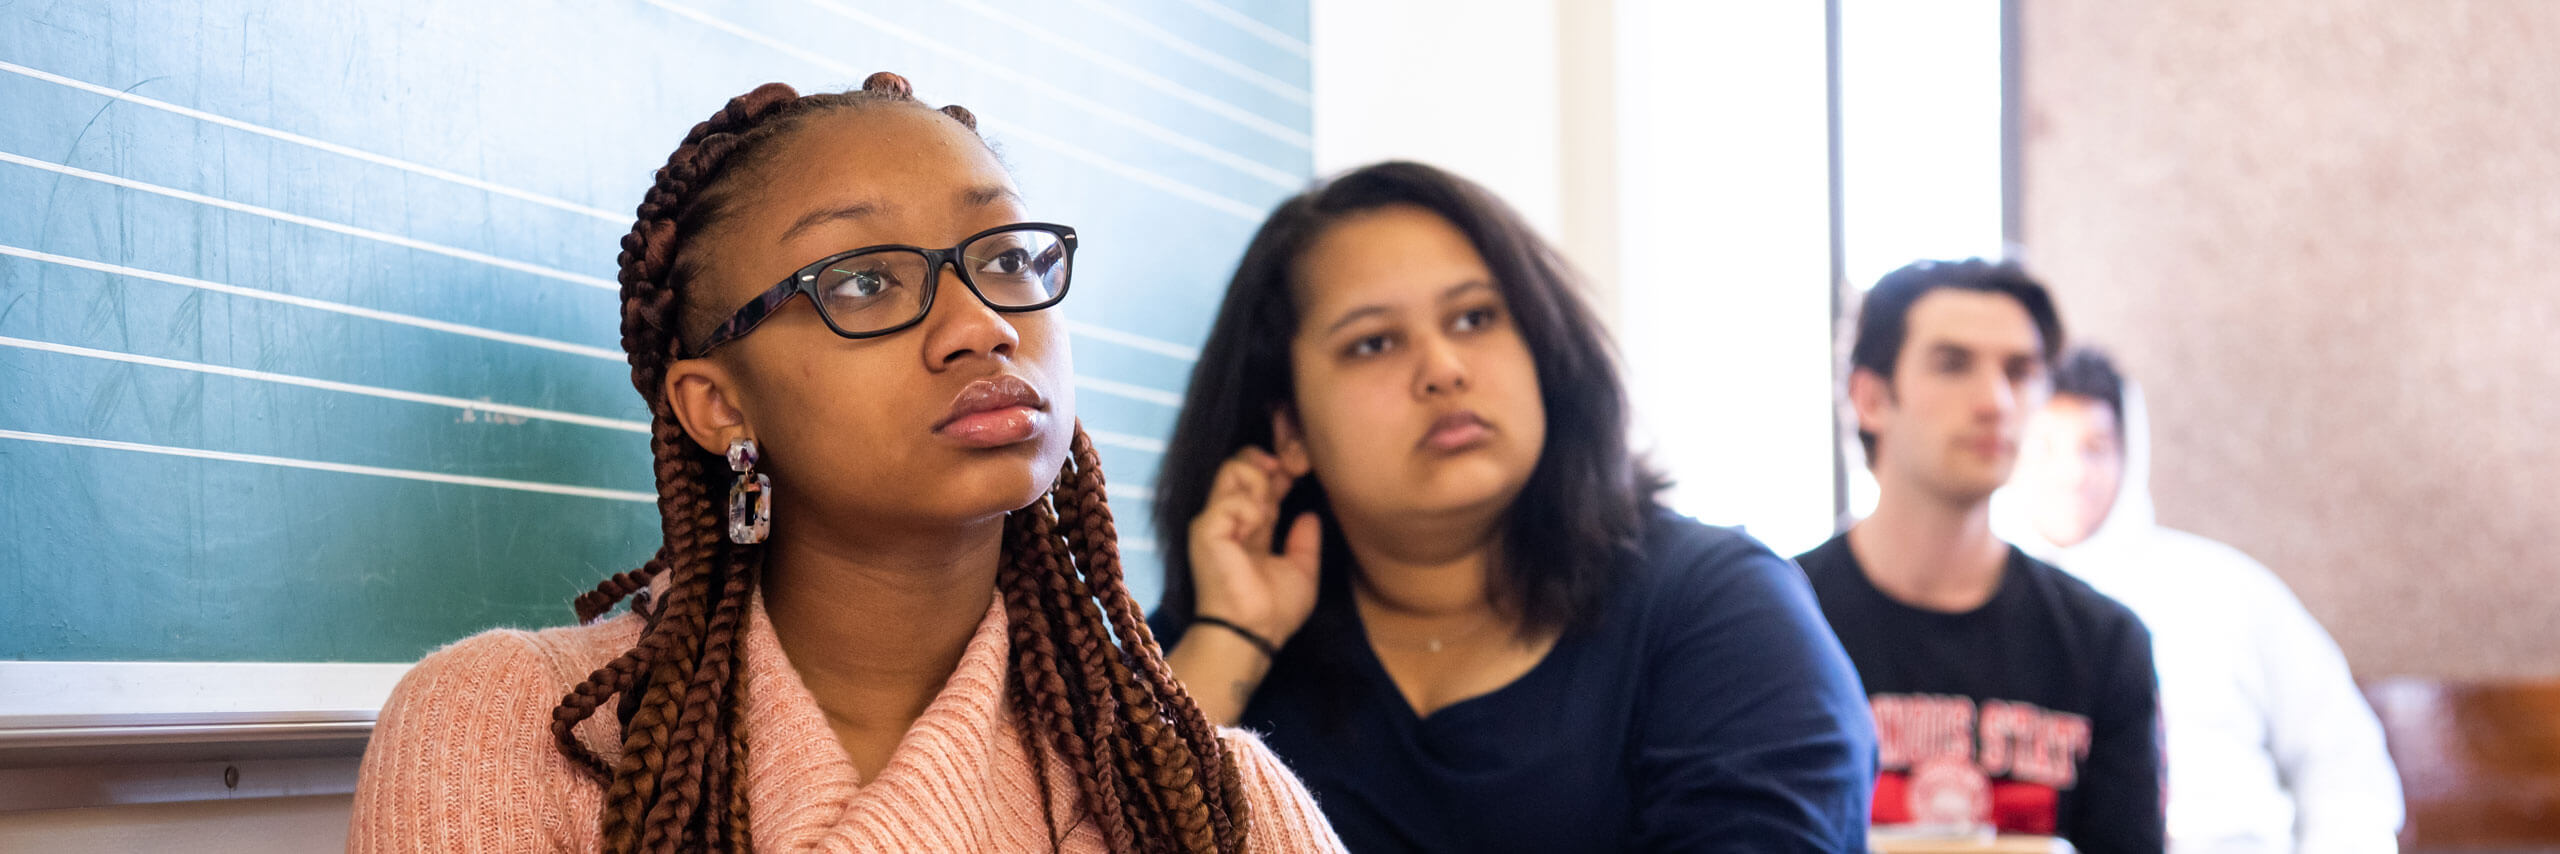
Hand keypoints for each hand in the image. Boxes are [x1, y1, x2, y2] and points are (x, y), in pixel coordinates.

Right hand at [1185, 447, 1322, 644]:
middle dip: (1267, 464)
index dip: (1279, 471)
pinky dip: (1251, 510)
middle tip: (1286, 476)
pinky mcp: (1206, 529)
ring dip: (1259, 482)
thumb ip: (1305, 542)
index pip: (1259, 483)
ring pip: (1232, 469)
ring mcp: (1216, 521)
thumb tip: (1310, 515)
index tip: (1297, 473)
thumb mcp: (1302, 571)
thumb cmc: (1274, 610)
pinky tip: (1257, 529)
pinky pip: (1231, 501)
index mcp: (1251, 527)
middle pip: (1240, 465)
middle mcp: (1231, 519)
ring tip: (1269, 509)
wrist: (1253, 631)